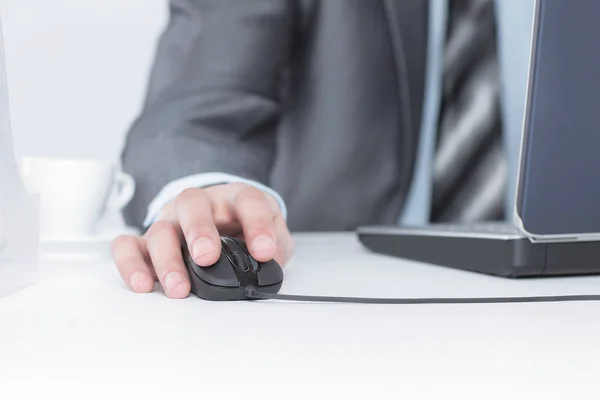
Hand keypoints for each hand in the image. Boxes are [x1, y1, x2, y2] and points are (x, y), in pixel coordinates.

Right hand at [110, 183, 293, 297]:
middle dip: (199, 231)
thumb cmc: (243, 227)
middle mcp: (200, 205)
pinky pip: (128, 246)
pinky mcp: (148, 241)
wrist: (221, 219)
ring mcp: (172, 221)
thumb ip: (276, 247)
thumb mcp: (271, 234)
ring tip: (179, 288)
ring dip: (168, 260)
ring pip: (161, 229)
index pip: (248, 201)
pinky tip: (142, 284)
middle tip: (207, 258)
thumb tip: (270, 267)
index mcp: (234, 198)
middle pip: (192, 204)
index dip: (257, 224)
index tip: (264, 251)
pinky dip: (131, 264)